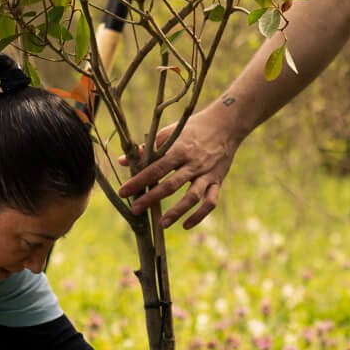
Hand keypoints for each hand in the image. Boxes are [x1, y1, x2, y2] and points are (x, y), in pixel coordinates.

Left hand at [118, 106, 241, 228]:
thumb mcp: (170, 133)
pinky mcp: (218, 181)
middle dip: (151, 198)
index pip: (155, 168)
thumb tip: (123, 160)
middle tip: (135, 210)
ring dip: (177, 212)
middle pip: (171, 185)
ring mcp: (207, 174)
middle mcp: (193, 163)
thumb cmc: (192, 129)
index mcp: (179, 150)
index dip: (138, 181)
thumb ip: (148, 149)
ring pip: (192, 197)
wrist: (226, 125)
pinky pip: (210, 202)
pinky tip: (186, 225)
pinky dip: (199, 215)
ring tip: (161, 225)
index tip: (123, 192)